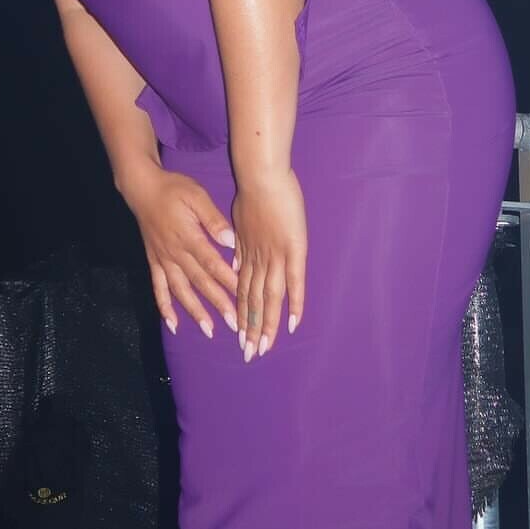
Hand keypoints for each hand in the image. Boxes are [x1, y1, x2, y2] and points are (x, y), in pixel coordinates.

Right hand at [123, 166, 239, 338]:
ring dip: (195, 312)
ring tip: (209, 330)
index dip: (228, 281)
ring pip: (180, 291)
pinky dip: (165, 308)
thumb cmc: (173, 189)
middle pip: (200, 282)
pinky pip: (158, 288)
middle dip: (218, 303)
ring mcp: (163, 259)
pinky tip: (173, 325)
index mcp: (189, 237)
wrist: (141, 187)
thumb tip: (230, 240)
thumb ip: (213, 219)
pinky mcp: (154, 261)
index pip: (212, 264)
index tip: (243, 297)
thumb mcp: (197, 196)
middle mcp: (175, 253)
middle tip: (235, 323)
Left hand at [230, 168, 306, 360]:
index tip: (239, 334)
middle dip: (250, 329)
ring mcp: (275, 256)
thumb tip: (235, 259)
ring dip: (266, 325)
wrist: (262, 174)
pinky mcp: (293, 250)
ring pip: (269, 298)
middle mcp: (258, 260)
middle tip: (249, 354)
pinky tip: (293, 325)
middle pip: (253, 301)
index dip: (241, 312)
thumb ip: (238, 242)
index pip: (243, 289)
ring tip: (264, 349)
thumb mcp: (239, 218)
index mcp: (246, 252)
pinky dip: (294, 305)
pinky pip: (294, 283)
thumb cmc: (253, 189)